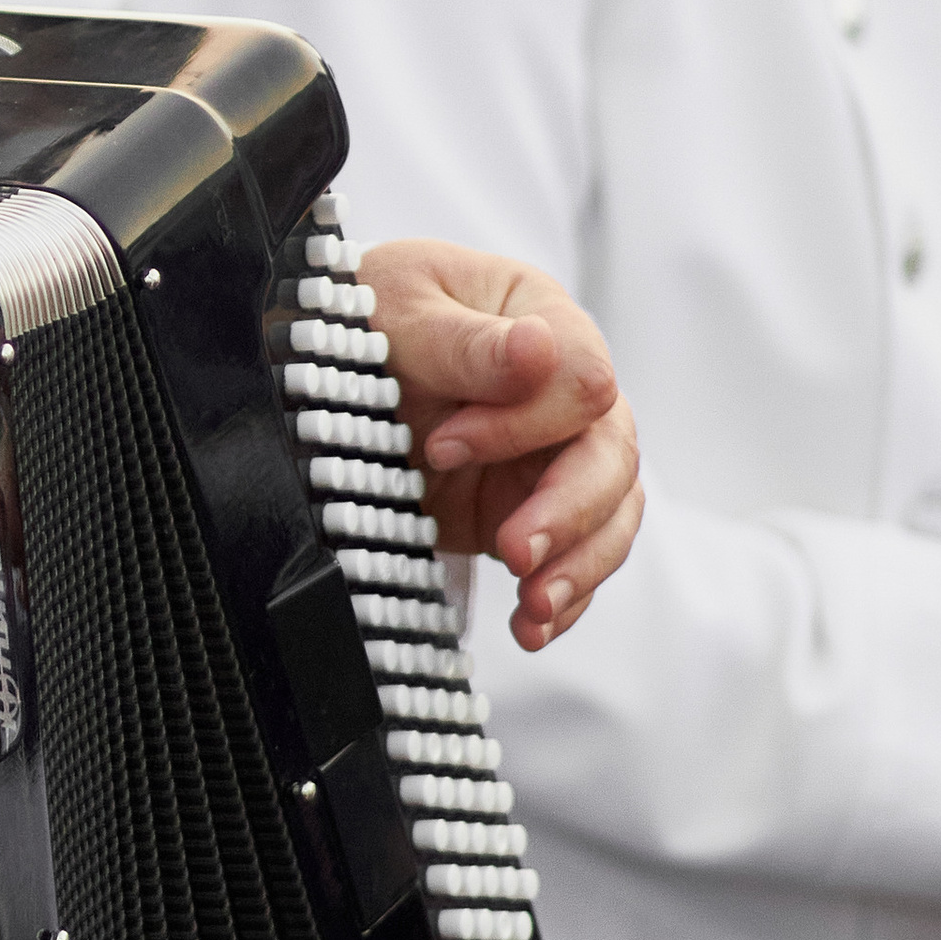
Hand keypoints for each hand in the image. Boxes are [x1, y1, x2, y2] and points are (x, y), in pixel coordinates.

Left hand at [360, 239, 642, 651]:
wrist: (327, 358)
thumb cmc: (372, 313)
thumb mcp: (402, 310)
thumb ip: (467, 344)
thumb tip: (537, 352)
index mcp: (544, 321)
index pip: (584, 381)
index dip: (526, 422)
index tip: (444, 444)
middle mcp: (563, 393)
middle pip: (613, 457)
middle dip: (569, 513)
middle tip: (512, 553)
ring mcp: (551, 455)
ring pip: (609, 515)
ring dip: (577, 568)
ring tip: (534, 608)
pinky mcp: (527, 507)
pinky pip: (572, 557)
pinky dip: (561, 598)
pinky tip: (533, 629)